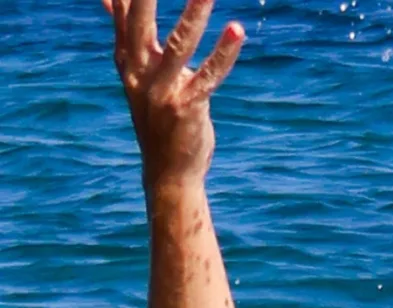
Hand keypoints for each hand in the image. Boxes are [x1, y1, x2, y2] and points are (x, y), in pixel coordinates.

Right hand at [104, 0, 243, 188]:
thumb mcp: (139, 76)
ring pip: (179, 47)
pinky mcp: (188, 109)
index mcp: (128, 63)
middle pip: (140, 26)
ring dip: (193, 15)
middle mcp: (140, 76)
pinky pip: (209, 76)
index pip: (123, 17)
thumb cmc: (157, 118)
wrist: (168, 173)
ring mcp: (163, 94)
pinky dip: (224, 53)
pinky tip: (236, 31)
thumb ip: (129, 36)